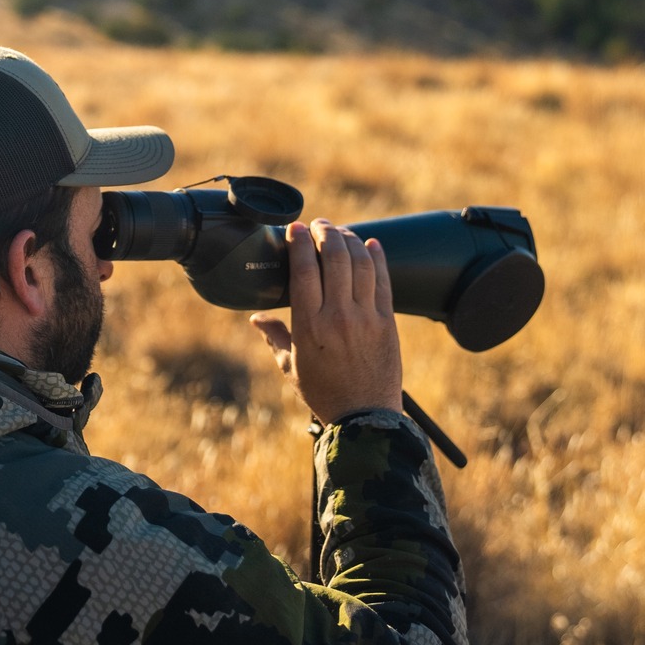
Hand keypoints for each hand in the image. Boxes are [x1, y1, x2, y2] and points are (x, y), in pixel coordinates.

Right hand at [249, 219, 402, 425]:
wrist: (365, 420)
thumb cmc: (323, 393)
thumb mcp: (290, 367)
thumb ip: (274, 337)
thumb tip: (256, 318)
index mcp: (309, 326)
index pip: (303, 270)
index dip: (299, 242)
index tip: (295, 227)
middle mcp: (338, 317)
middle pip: (334, 259)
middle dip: (325, 232)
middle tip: (319, 223)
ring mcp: (366, 318)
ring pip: (360, 265)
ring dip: (350, 240)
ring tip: (341, 231)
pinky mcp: (388, 323)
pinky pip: (384, 282)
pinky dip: (377, 258)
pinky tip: (371, 244)